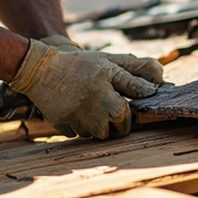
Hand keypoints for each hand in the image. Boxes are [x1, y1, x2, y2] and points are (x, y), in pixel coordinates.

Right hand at [9, 39, 163, 138]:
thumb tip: (157, 86)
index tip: (126, 109)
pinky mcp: (62, 126)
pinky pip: (79, 134)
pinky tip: (76, 109)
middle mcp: (91, 108)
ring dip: (97, 124)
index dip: (128, 115)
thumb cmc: (80, 64)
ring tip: (90, 105)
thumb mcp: (109, 63)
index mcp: (105, 91)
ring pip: (96, 134)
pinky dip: (81, 126)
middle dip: (115, 122)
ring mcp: (75, 119)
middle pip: (113, 130)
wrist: (40, 69)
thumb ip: (134, 75)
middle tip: (109, 107)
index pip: (125, 116)